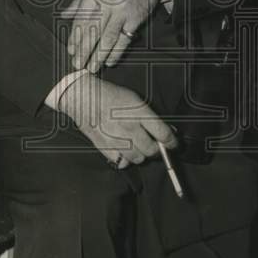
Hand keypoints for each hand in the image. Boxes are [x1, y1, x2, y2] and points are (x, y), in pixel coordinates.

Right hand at [59, 73, 176, 169]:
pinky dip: (125, 160)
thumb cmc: (110, 95)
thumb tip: (166, 132)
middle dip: (157, 150)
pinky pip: (122, 162)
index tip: (174, 144)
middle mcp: (129, 128)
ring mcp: (116, 139)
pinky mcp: (105, 147)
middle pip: (152, 151)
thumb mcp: (135, 99)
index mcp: (139, 113)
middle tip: (155, 146)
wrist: (83, 96)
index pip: (164, 135)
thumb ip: (150, 116)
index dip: (173, 142)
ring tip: (138, 147)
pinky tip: (124, 150)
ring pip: (138, 159)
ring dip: (141, 155)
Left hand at [62, 0, 164, 73]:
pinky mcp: (136, 18)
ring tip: (92, 68)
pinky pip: (124, 39)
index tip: (71, 50)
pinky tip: (109, 61)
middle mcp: (107, 2)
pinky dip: (116, 52)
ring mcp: (123, 11)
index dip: (75, 37)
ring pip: (107, 38)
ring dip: (98, 56)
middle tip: (78, 65)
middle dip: (84, 51)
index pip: (81, 19)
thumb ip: (80, 0)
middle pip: (92, 31)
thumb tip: (65, 15)